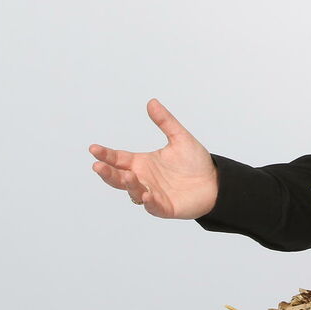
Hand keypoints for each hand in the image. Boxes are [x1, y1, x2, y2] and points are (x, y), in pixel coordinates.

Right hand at [89, 98, 218, 219]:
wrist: (216, 182)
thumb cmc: (196, 162)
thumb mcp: (180, 138)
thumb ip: (165, 122)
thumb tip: (152, 102)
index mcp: (142, 163)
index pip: (118, 159)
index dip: (106, 154)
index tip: (94, 148)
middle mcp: (143, 179)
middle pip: (118, 177)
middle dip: (107, 172)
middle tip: (97, 166)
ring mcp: (152, 194)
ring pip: (133, 191)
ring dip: (129, 184)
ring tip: (127, 176)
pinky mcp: (164, 207)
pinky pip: (153, 206)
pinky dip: (149, 202)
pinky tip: (146, 196)